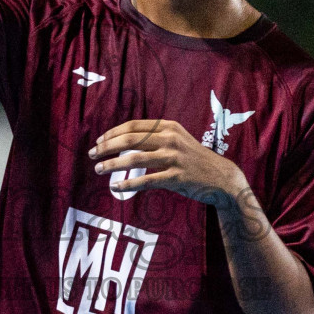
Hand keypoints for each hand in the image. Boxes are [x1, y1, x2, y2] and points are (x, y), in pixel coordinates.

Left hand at [90, 119, 249, 207]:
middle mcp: (171, 139)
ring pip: (135, 159)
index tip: (99, 141)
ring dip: (113, 164)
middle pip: (130, 140)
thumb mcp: (177, 139)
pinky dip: (129, 184)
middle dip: (107, 146)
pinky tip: (116, 186)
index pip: (133, 126)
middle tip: (92, 154)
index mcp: (169, 127)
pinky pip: (147, 180)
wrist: (221, 176)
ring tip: (99, 169)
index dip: (112, 133)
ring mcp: (174, 158)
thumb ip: (155, 136)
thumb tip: (124, 140)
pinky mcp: (177, 177)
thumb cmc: (194, 159)